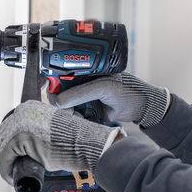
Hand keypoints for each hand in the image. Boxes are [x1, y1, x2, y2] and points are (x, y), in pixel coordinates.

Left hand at [0, 101, 122, 184]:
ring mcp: (21, 124)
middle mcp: (23, 112)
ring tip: (7, 175)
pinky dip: (6, 169)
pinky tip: (11, 177)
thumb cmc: (76, 141)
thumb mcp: (53, 132)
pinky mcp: (21, 138)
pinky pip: (6, 157)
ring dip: (3, 163)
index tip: (1, 155)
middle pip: (1, 134)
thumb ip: (38, 136)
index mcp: (30, 108)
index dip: (2, 142)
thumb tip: (28, 151)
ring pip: (1, 147)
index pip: (8, 125)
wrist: (87, 144)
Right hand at [47, 72, 169, 127]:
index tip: (49, 91)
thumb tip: (59, 102)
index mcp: (86, 72)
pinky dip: (74, 119)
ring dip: (66, 111)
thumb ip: (81, 93)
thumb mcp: (103, 88)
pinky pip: (76, 115)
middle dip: (59, 100)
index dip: (53, 83)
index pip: (62, 76)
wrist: (143, 107)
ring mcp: (86, 99)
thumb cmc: (126, 90)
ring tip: (72, 114)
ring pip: (67, 106)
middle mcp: (84, 84)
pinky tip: (77, 120)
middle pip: (62, 92)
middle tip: (61, 107)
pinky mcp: (90, 112)